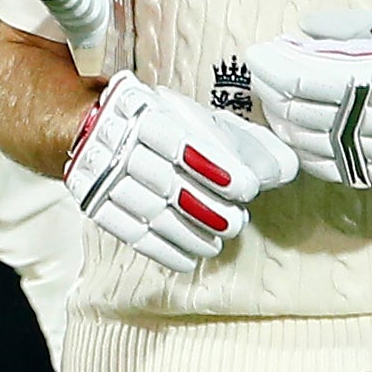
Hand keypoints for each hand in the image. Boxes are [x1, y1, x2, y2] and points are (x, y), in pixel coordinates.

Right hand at [64, 71, 297, 270]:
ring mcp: (104, 178)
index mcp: (143, 114)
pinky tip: (189, 258)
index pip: (179, 142)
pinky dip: (163, 249)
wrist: (89, 129)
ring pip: (151, 212)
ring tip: (217, 241)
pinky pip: (131, 233)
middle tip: (235, 221)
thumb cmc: (154, 124)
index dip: (214, 166)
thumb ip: (234, 139)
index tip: (245, 186)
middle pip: (167, 182)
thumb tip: (282, 167)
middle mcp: (119, 145)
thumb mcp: (191, 117)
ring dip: (190, 233)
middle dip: (207, 207)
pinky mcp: (96, 206)